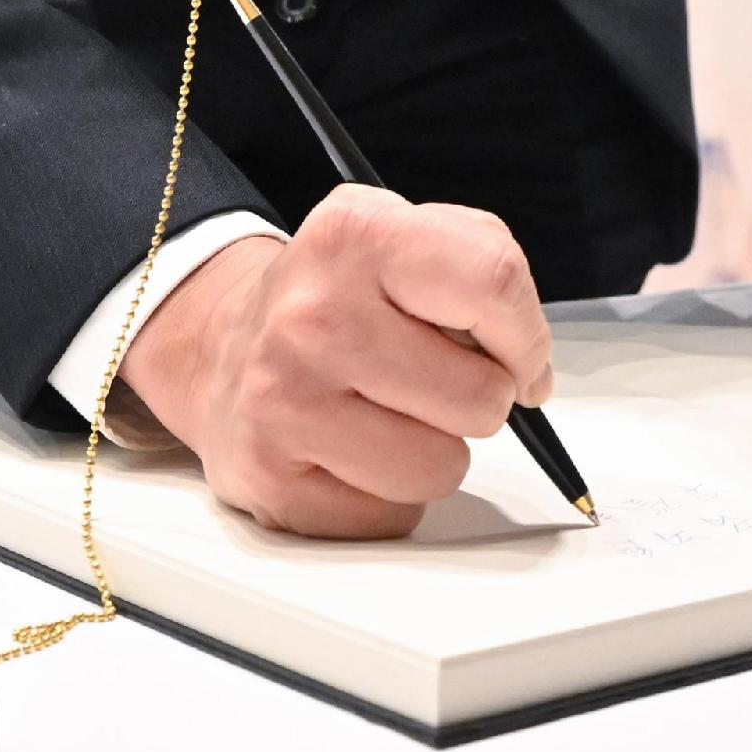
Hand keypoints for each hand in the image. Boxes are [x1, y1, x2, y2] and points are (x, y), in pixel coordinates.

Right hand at [114, 185, 553, 538]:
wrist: (219, 348)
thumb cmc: (335, 300)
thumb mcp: (402, 236)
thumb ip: (483, 271)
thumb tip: (531, 373)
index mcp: (357, 235)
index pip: (495, 282)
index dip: (527, 334)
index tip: (516, 354)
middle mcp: (313, 316)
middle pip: (480, 396)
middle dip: (478, 397)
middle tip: (431, 379)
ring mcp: (286, 401)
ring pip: (442, 468)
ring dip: (434, 452)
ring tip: (387, 415)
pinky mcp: (271, 480)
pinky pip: (393, 516)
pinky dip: (388, 494)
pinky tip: (351, 452)